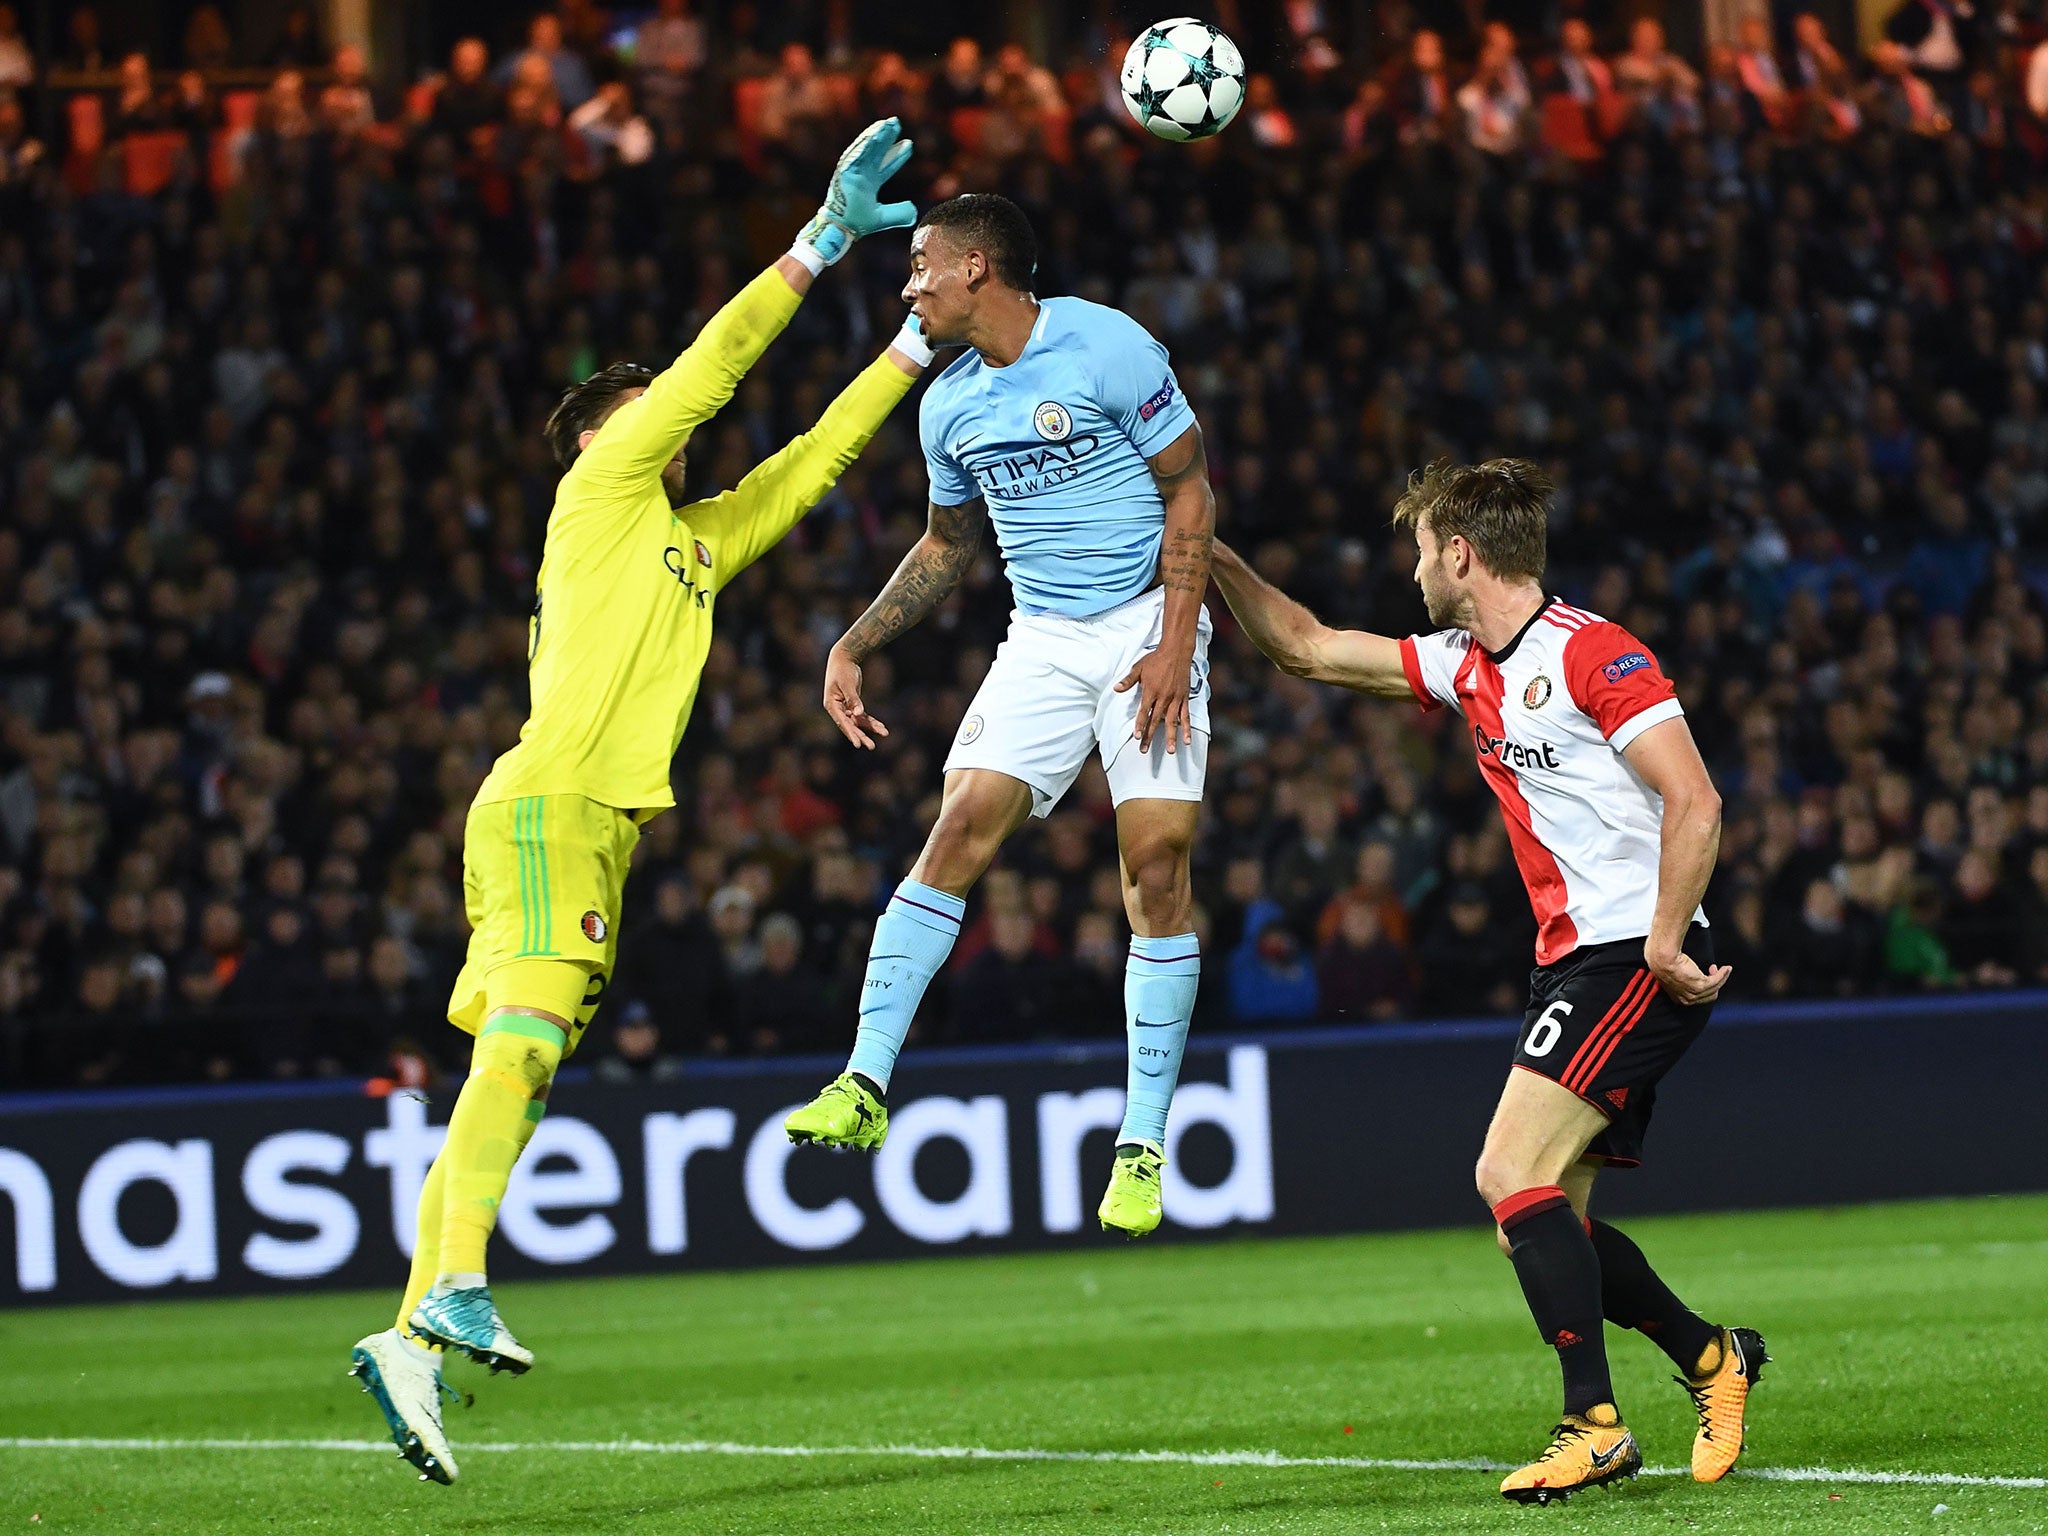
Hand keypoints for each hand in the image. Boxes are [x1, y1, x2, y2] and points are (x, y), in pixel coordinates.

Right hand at [797, 117, 916, 266]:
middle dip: (885, 137)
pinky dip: (863, 146)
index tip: (909, 144)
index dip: (897, 155)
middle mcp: (860, 174)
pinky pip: (854, 156)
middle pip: (875, 151)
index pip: (886, 165)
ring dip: (875, 136)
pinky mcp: (843, 173)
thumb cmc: (857, 223)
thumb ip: (899, 213)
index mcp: (869, 182)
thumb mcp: (883, 218)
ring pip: (864, 149)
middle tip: (896, 122)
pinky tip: (873, 135)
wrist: (841, 229)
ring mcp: (851, 172)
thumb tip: (914, 210)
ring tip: (886, 124)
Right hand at [824, 646, 888, 748]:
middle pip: (851, 726)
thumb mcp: (848, 684)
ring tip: (884, 734)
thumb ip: (853, 699)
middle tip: (871, 747)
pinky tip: (882, 728)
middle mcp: (837, 709)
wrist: (844, 658)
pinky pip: (863, 716)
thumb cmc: (843, 670)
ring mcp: (845, 708)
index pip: (842, 723)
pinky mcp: (853, 705)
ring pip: (858, 722)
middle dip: (862, 736)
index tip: (858, 744)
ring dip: (870, 729)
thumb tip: (858, 714)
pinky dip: (872, 722)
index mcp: (831, 705)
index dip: (851, 734)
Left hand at [1114, 641, 1194, 753]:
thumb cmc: (1156, 659)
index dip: (1139, 725)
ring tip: (1171, 751)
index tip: (1136, 737)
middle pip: (1155, 721)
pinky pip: (1186, 716)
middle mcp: (1163, 698)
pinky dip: (1187, 728)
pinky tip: (1187, 740)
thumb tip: (1116, 688)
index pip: (1143, 712)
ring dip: (1171, 737)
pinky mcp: (1184, 698)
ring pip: (1172, 722)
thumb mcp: (1139, 668)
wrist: (1176, 651)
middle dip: (1149, 736)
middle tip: (1144, 750)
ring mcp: (1175, 699)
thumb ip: (1128, 680)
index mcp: (1151, 691)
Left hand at [1644, 942, 1729, 1005]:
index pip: (1698, 998)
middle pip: (1709, 995)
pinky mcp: (1700, 985)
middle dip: (1715, 983)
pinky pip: (1717, 981)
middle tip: (1714, 970)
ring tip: (1725, 969)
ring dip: (1721, 978)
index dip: (1705, 987)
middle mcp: (1686, 999)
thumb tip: (1693, 975)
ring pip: (1714, 988)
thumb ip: (1682, 980)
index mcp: (1678, 998)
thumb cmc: (1664, 962)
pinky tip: (1726, 968)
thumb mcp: (1672, 975)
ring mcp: (1693, 994)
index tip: (1707, 976)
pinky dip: (1723, 974)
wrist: (1662, 957)